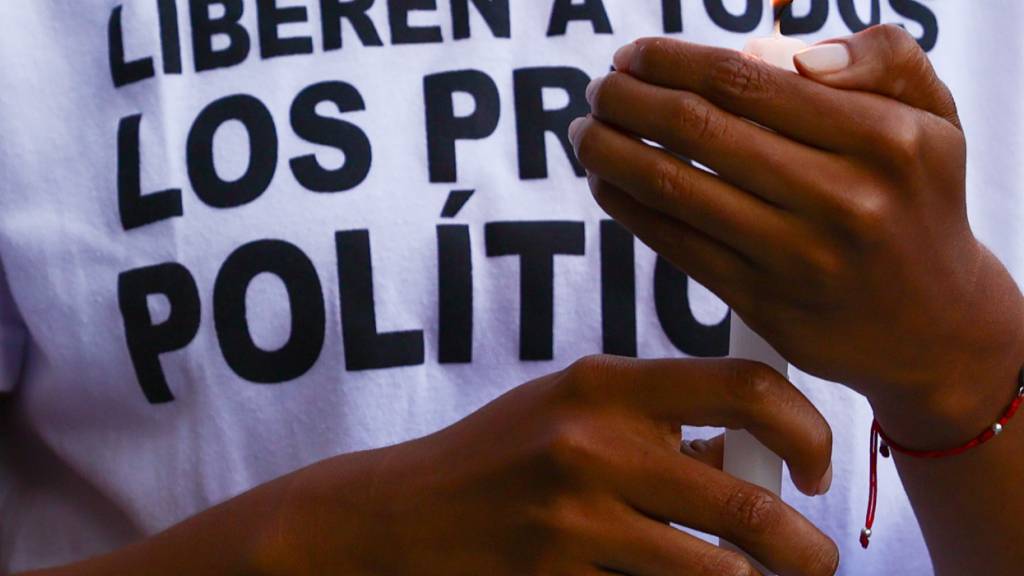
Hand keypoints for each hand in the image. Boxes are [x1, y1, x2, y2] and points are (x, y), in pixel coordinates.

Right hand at [260, 356, 836, 575]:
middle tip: (816, 560)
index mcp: (604, 384)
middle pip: (746, 506)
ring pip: (716, 575)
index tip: (812, 470)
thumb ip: (654, 423)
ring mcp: (573, 522)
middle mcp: (592, 446)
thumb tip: (747, 459)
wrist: (401, 515)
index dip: (805, 430)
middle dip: (804, 548)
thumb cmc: (499, 457)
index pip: (744, 388)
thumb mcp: (572, 411)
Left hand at [571, 25, 1023, 445]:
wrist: (936, 326)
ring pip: (676, 189)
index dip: (672, 62)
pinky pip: (676, 245)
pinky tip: (604, 183)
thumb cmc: (918, 202)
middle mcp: (843, 200)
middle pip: (700, 130)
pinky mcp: (764, 304)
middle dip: (629, 100)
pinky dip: (628, 208)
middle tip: (598, 89)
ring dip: (612, 152)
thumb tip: (790, 54)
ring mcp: (799, 258)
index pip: (747, 81)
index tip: (633, 55)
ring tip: (585, 131)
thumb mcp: (933, 119)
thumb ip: (881, 59)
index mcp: (884, 140)